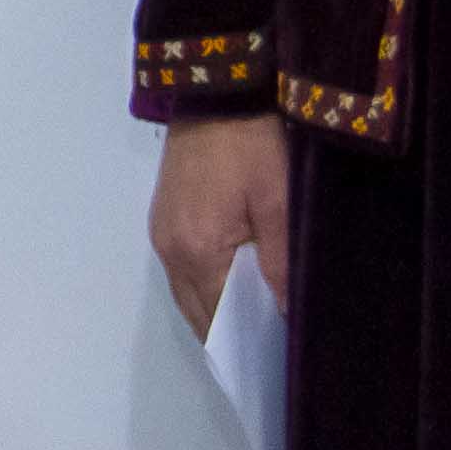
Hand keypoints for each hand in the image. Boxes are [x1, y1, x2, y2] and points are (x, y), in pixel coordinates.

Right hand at [149, 113, 292, 340]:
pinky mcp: (163, 217)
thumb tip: (288, 315)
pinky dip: (206, 288)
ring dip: (217, 314)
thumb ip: (283, 263)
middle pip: (198, 314)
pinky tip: (235, 289)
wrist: (217, 90)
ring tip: (258, 325)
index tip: (279, 359)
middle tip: (273, 350)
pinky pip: (183, 271)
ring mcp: (161, 233)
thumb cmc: (253, 145)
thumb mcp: (279, 202)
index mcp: (197, 251)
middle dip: (231, 337)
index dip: (249, 344)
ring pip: (188, 295)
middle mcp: (170, 250)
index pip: (220, 321)